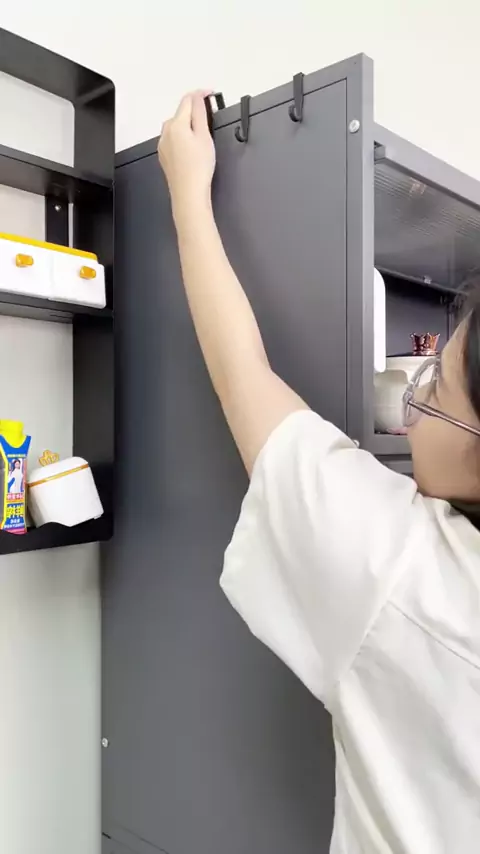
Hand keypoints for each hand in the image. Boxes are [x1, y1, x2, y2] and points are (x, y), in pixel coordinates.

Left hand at [158, 91, 215, 221]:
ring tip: (201, 135)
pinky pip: (173, 138)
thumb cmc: (198, 168)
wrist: (188, 193)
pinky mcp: (164, 154)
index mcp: (176, 124)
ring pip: (176, 125)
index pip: (187, 100)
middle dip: (194, 111)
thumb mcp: (204, 136)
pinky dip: (182, 136)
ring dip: (187, 124)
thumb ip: (200, 113)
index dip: (200, 94)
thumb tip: (199, 97)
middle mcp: (166, 131)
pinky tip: (191, 148)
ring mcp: (163, 144)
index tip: (210, 94)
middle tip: (209, 116)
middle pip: (181, 112)